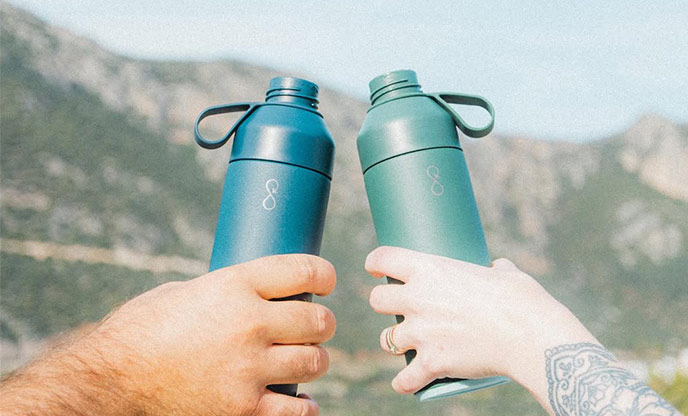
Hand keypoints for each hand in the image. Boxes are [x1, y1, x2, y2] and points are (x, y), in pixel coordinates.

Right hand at [0, 254, 336, 415]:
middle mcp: (249, 324)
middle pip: (318, 320)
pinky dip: (304, 407)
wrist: (111, 381)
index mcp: (235, 285)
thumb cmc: (142, 329)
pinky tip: (302, 402)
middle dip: (322, 324)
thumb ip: (226, 291)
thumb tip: (257, 293)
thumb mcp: (185, 292)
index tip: (325, 282)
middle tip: (316, 327)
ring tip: (306, 361)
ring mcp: (248, 370)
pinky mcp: (243, 410)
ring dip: (315, 361)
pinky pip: (297, 410)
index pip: (304, 270)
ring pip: (314, 363)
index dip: (324, 275)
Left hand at [365, 246, 595, 402]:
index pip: (385, 257)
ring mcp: (421, 332)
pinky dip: (405, 383)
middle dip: (384, 302)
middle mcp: (417, 299)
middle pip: (377, 299)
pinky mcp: (432, 362)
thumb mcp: (505, 274)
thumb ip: (495, 269)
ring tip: (405, 343)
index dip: (375, 261)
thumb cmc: (522, 300)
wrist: (531, 336)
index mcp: (430, 269)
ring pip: (386, 338)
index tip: (374, 267)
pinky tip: (404, 383)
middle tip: (398, 306)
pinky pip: (405, 379)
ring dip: (393, 340)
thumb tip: (497, 269)